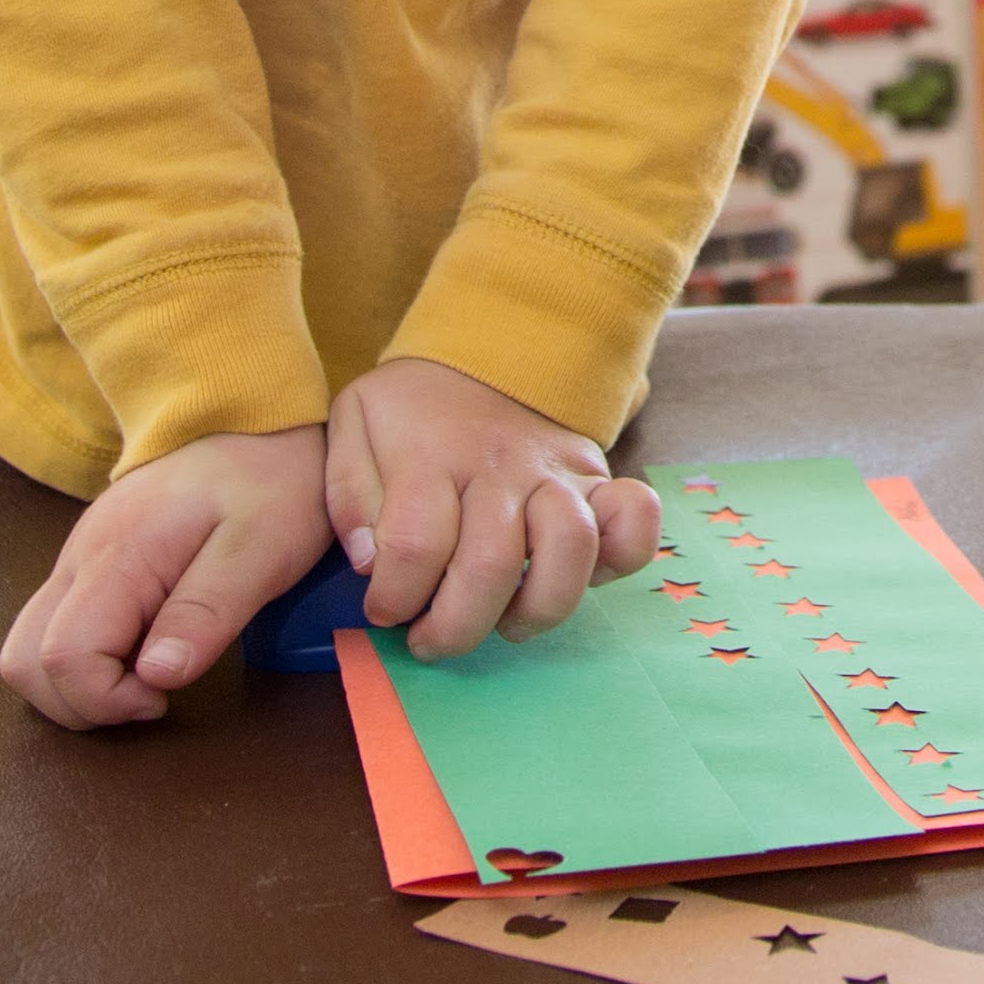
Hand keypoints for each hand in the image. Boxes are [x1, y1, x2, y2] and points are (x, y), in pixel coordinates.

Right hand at [0, 422, 330, 730]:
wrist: (251, 416)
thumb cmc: (268, 479)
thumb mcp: (261, 548)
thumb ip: (205, 612)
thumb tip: (156, 676)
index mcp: (117, 556)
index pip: (62, 657)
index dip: (106, 699)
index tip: (165, 695)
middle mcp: (79, 560)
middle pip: (24, 662)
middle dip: (81, 704)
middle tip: (153, 695)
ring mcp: (78, 561)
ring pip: (28, 650)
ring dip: (76, 687)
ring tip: (147, 678)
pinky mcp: (90, 565)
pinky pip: (56, 628)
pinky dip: (84, 662)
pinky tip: (143, 650)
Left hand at [325, 356, 661, 660]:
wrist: (491, 345)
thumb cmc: (414, 406)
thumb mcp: (354, 425)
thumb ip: (348, 495)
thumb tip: (369, 564)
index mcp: (430, 455)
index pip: (413, 549)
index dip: (392, 599)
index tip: (382, 609)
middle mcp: (499, 467)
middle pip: (489, 567)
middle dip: (453, 628)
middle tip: (430, 638)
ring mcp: (557, 473)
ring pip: (569, 551)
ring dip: (533, 609)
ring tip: (502, 620)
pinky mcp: (598, 480)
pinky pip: (635, 521)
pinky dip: (620, 559)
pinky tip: (576, 578)